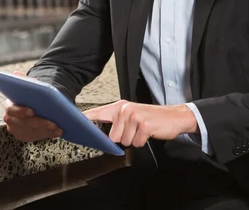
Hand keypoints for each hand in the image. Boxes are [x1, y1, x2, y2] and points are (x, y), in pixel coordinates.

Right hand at [2, 71, 62, 141]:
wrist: (34, 104)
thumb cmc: (30, 95)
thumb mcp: (28, 86)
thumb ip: (24, 81)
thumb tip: (16, 74)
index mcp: (9, 105)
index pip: (11, 110)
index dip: (21, 111)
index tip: (32, 111)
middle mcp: (10, 119)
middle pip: (23, 124)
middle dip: (39, 123)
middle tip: (53, 123)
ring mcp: (16, 129)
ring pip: (31, 132)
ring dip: (46, 131)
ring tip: (59, 128)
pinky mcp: (24, 135)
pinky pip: (36, 137)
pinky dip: (48, 134)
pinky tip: (58, 132)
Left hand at [83, 100, 197, 147]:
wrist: (174, 116)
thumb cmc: (151, 118)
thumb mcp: (132, 115)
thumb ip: (116, 122)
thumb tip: (103, 135)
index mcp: (119, 107)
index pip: (98, 113)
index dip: (85, 120)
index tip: (74, 123)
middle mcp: (125, 109)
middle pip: (113, 137)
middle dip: (124, 138)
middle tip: (135, 130)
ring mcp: (135, 116)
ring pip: (125, 141)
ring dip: (135, 140)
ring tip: (142, 130)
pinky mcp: (144, 125)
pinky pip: (137, 143)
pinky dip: (143, 142)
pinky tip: (148, 133)